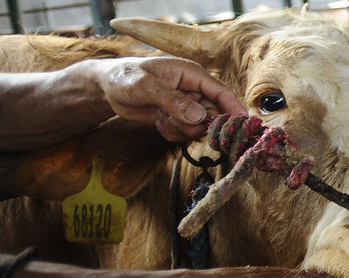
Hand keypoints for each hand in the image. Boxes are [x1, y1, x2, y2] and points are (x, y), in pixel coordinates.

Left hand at [87, 56, 246, 141]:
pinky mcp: (178, 118)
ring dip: (180, 128)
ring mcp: (186, 105)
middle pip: (213, 114)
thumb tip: (198, 116)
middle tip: (178, 123)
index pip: (220, 92)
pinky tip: (158, 120)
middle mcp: (193, 89)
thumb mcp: (146, 86)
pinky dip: (171, 132)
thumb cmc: (125, 77)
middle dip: (197, 124)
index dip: (233, 108)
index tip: (241, 125)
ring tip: (161, 117)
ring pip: (198, 127)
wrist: (108, 88)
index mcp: (191, 74)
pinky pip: (184, 133)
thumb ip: (173, 101)